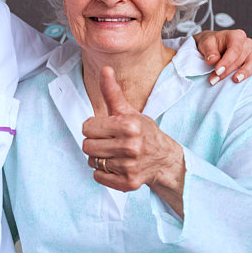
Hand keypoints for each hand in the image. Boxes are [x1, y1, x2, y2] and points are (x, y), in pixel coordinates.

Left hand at [82, 67, 184, 214]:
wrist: (164, 159)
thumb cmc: (143, 132)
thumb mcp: (129, 111)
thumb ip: (112, 93)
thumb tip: (105, 69)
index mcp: (128, 125)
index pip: (87, 127)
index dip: (93, 127)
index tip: (105, 129)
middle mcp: (130, 146)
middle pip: (87, 146)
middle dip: (94, 143)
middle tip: (109, 142)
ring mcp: (130, 166)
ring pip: (92, 161)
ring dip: (99, 158)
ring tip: (114, 153)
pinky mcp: (128, 182)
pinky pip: (98, 177)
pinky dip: (104, 173)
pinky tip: (117, 166)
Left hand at [193, 29, 251, 84]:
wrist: (211, 46)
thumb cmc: (210, 44)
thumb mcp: (205, 43)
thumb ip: (209, 51)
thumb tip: (213, 59)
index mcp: (236, 36)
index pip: (234, 49)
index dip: (226, 61)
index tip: (217, 71)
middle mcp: (246, 44)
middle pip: (241, 58)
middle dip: (228, 71)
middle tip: (215, 79)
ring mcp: (251, 53)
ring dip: (244, 73)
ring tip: (236, 80)